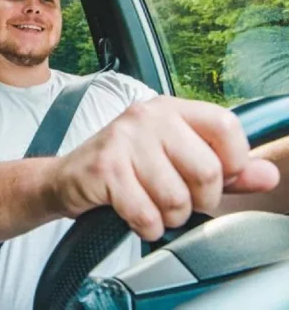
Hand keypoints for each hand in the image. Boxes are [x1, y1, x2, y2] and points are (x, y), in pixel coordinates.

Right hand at [48, 96, 279, 240]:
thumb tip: (268, 174)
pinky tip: (136, 217)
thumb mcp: (175, 162)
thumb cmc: (124, 169)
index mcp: (169, 109)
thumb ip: (225, 169)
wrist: (66, 179)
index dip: (232, 163)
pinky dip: (146, 226)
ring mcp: (123, 140)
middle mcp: (147, 116)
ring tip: (152, 207)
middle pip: (207, 170)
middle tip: (178, 201)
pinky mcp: (105, 169)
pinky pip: (146, 213)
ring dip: (169, 217)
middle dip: (199, 202)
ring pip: (177, 198)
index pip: (226, 126)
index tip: (215, 180)